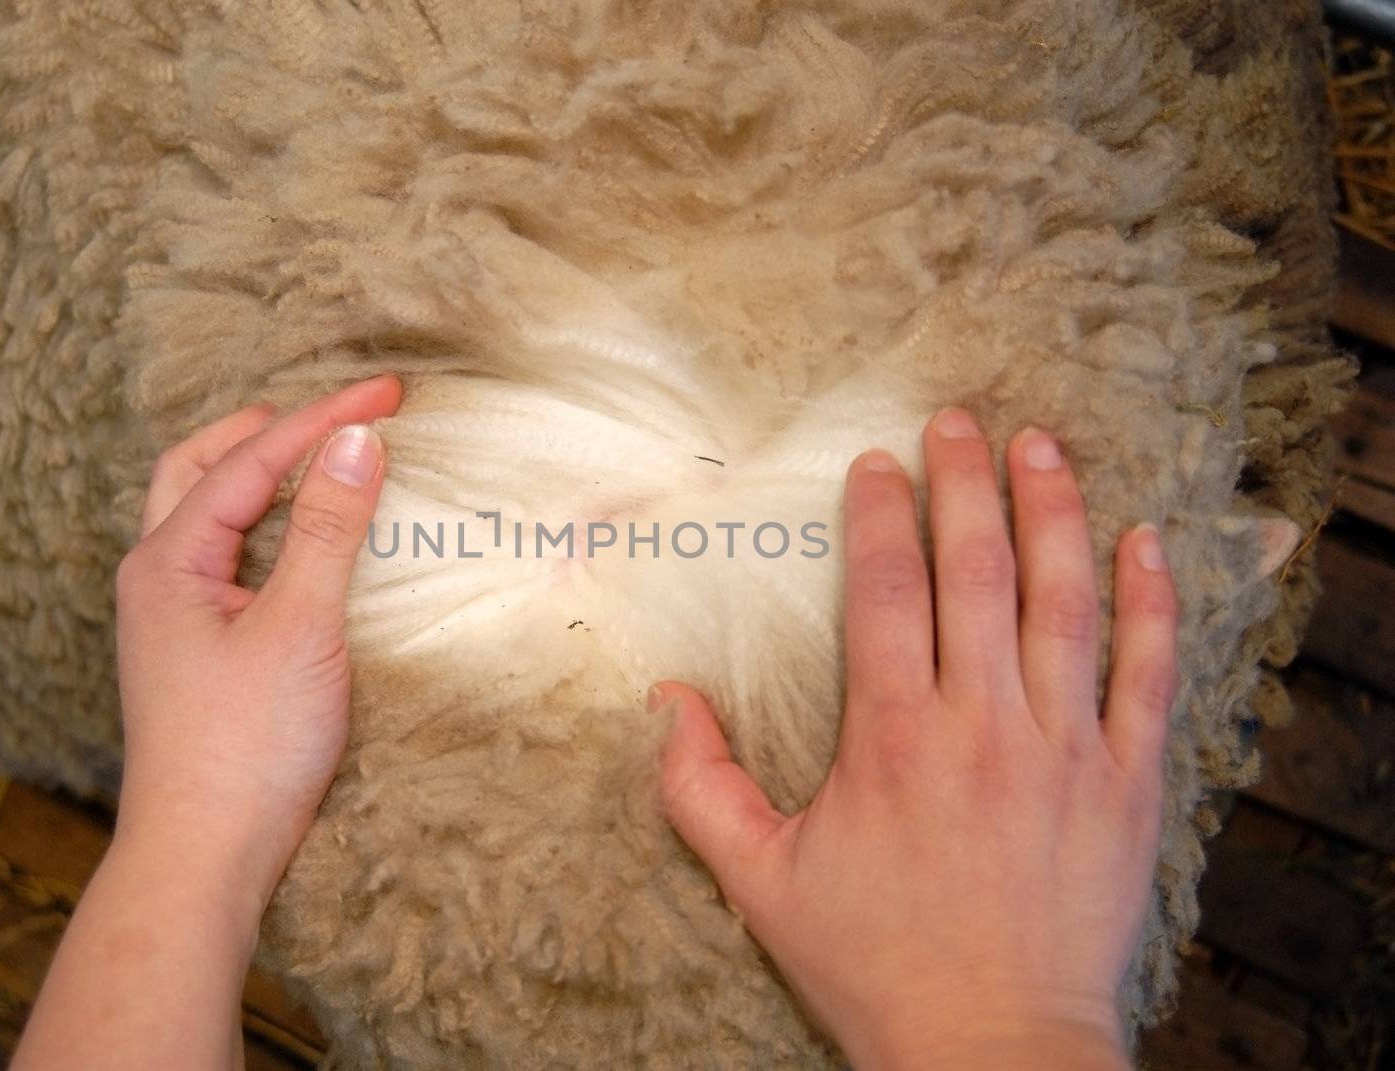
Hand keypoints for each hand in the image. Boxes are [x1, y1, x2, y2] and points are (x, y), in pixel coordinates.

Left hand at [113, 375, 401, 899]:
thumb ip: (328, 529)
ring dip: (254, 473)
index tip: (391, 393)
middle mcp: (156, 578)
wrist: (204, 857)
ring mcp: (169, 617)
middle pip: (199, 468)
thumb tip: (358, 441)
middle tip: (337, 413)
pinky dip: (260, 524)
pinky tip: (298, 540)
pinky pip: (221, 556)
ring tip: (314, 457)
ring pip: (203, 512)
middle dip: (267, 430)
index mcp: (168, 561)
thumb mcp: (300, 628)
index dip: (324, 419)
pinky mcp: (193, 651)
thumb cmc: (246, 748)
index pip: (253, 462)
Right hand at [654, 408, 1176, 1070]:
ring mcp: (1065, 748)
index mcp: (893, 736)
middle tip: (958, 419)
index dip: (880, 513)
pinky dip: (1153, 603)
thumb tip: (664, 700)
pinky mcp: (1127, 782)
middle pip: (976, 571)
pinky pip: (1150, 675)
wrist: (992, 1047)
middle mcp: (982, 723)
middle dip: (965, 482)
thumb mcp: (761, 880)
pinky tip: (1146, 542)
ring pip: (1065, 602)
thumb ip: (699, 786)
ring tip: (1042, 444)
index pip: (884, 589)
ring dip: (1053, 513)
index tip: (878, 462)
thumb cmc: (874, 964)